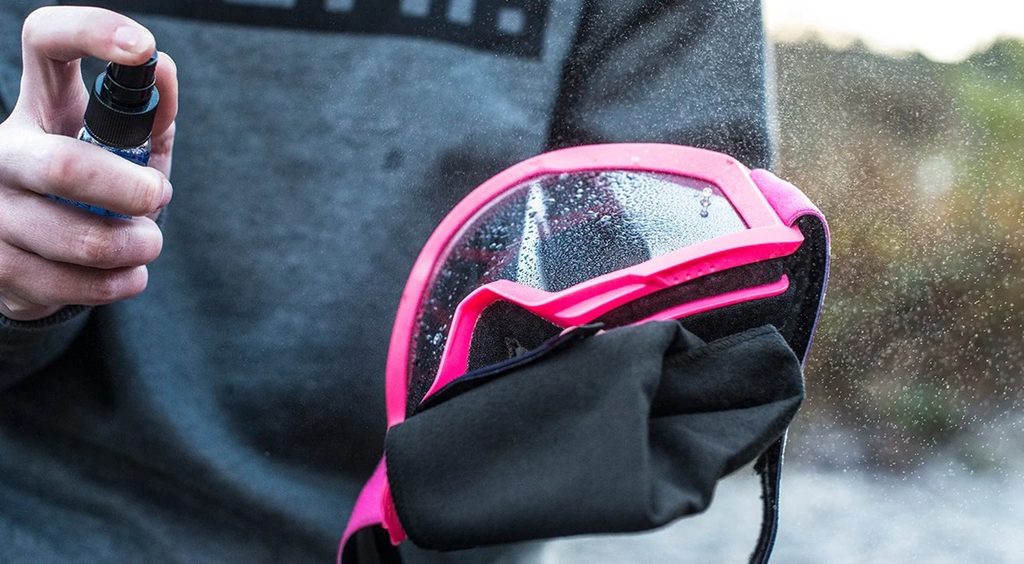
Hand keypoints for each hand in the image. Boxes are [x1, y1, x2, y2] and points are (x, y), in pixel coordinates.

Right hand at [0, 6, 177, 320]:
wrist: (42, 257)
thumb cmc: (97, 189)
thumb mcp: (129, 147)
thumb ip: (151, 113)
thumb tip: (161, 68)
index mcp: (43, 106)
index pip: (45, 42)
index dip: (89, 32)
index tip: (140, 47)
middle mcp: (5, 149)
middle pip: (64, 167)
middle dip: (129, 192)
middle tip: (157, 196)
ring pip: (77, 238)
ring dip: (133, 246)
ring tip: (148, 243)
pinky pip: (71, 284)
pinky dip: (117, 283)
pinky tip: (130, 274)